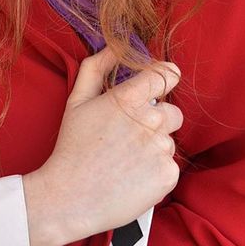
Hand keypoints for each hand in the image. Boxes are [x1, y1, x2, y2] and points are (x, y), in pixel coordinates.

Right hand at [22, 46, 181, 245]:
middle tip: (132, 133)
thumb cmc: (73, 147)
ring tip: (127, 159)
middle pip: (173, 111)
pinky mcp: (168, 176)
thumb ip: (96, 67)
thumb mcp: (77, 100)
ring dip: (154, 146)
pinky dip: (156, 170)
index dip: (166, 76)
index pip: (165, 75)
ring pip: (169, 140)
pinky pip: (170, 166)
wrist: (71, 198)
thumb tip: (114, 47)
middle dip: (158, 118)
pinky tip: (134, 176)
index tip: (161, 82)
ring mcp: (160, 149)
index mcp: (128, 98)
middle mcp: (150, 120)